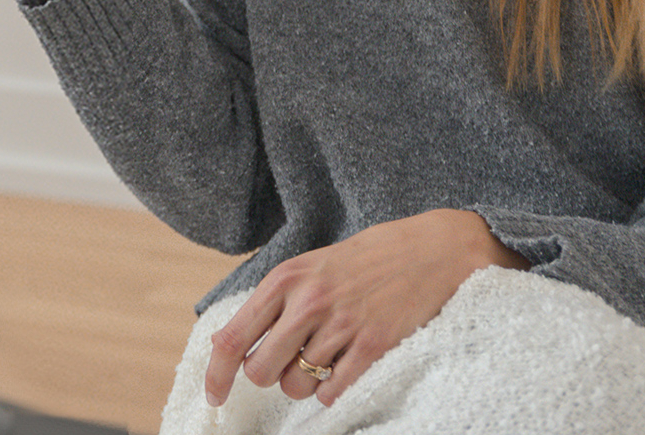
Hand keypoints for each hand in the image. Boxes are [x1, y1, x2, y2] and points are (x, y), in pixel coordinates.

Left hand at [205, 209, 528, 407]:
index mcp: (285, 279)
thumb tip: (228, 344)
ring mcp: (341, 325)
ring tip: (328, 356)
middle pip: (261, 372)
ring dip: (306, 383)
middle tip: (292, 361)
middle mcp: (308, 302)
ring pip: (296, 386)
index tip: (214, 395)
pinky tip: (346, 368)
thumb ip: (274, 302)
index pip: (232, 338)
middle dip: (272, 375)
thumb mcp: (310, 266)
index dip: (216, 375)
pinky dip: (333, 391)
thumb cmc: (367, 259)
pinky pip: (332, 393)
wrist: (430, 250)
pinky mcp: (372, 346)